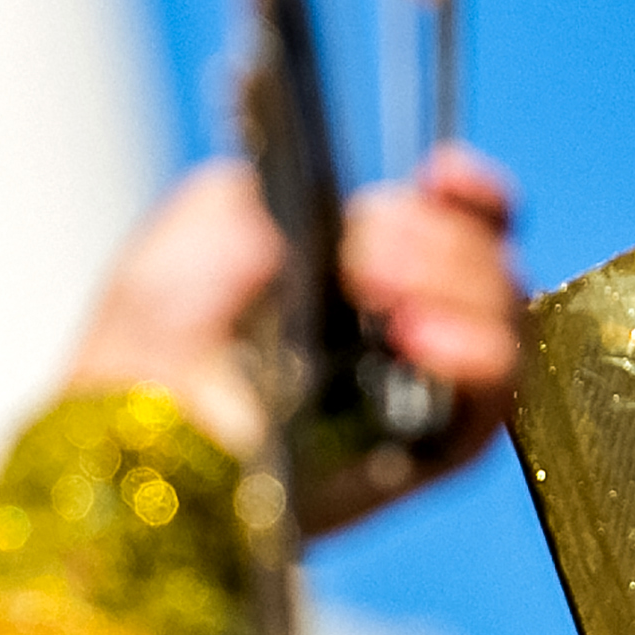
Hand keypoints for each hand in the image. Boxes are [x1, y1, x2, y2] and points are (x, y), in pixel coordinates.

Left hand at [58, 147, 524, 533]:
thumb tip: (377, 198)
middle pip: (493, 268)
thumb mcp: (222, 207)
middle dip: (444, 241)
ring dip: (460, 287)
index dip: (471, 195)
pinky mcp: (423, 460)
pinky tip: (420, 337)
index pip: (462, 221)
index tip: (444, 174)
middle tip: (369, 244)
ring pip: (505, 329)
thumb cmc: (152, 331)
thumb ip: (307, 175)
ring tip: (375, 285)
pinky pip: (490, 408)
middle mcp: (405, 326)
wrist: (129, 422)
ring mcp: (419, 393)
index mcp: (368, 264)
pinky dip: (478, 360)